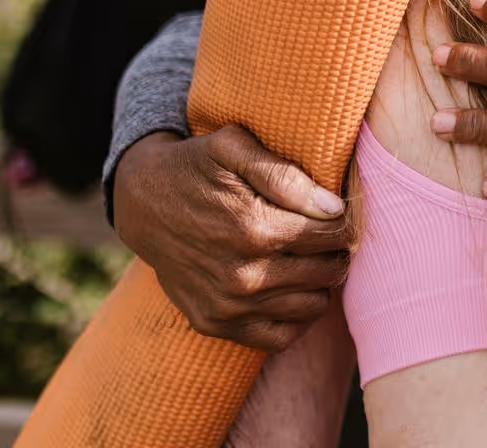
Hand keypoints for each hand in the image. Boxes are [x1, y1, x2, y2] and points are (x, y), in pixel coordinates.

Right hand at [111, 127, 351, 351]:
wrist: (142, 204)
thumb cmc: (195, 167)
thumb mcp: (233, 148)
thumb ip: (285, 175)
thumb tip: (332, 208)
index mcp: (254, 228)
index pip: (334, 235)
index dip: (344, 221)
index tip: (336, 213)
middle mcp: (243, 275)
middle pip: (328, 271)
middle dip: (335, 251)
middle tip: (325, 235)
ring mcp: (228, 306)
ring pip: (312, 306)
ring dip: (319, 283)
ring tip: (308, 259)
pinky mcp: (214, 324)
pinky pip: (280, 337)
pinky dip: (296, 316)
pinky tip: (292, 289)